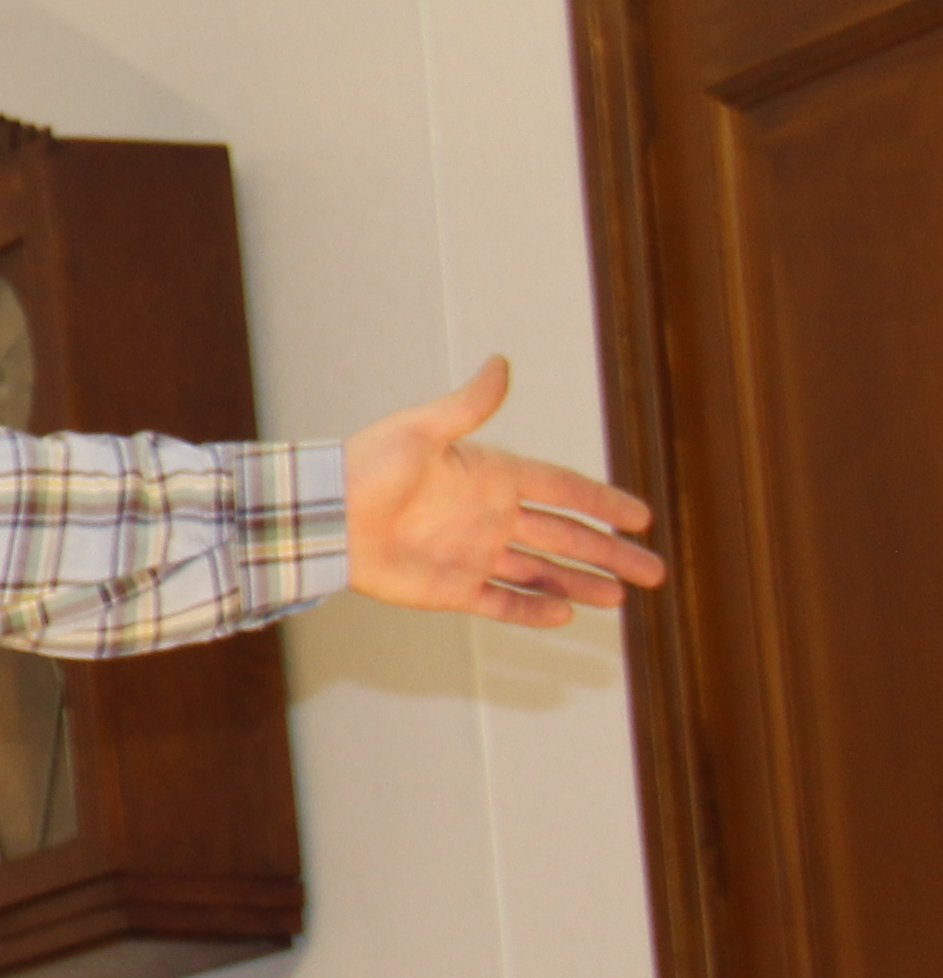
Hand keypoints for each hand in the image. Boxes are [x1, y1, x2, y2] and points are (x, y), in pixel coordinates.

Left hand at [343, 358, 664, 626]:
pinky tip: (566, 615)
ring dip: (581, 583)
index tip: (642, 517)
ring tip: (622, 596)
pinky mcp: (451, 588)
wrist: (322, 515)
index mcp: (491, 476)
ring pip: (541, 573)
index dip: (602, 502)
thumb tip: (500, 361)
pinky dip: (532, 610)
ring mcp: (473, 554)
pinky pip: (502, 602)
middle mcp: (490, 517)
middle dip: (610, 553)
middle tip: (655, 571)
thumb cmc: (366, 465)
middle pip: (565, 537)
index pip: (562, 490)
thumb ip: (468, 405)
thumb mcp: (421, 431)